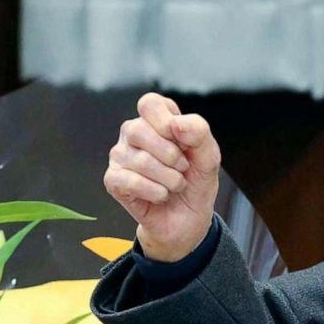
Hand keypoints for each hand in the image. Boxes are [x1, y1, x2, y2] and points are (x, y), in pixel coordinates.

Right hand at [104, 92, 221, 261]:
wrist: (188, 220)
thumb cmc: (195, 183)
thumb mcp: (209, 157)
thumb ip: (199, 133)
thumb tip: (176, 124)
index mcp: (156, 120)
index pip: (150, 104)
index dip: (166, 122)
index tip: (183, 141)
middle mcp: (134, 134)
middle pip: (139, 130)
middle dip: (171, 156)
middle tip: (182, 169)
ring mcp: (120, 156)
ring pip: (140, 160)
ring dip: (169, 179)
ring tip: (175, 185)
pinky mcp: (113, 180)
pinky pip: (130, 181)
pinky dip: (155, 192)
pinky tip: (162, 195)